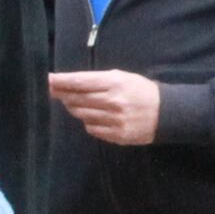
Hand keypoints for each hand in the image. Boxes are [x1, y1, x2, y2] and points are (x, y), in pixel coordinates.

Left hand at [49, 69, 163, 145]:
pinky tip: (95, 117)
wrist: (166, 113)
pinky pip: (92, 129)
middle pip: (76, 99)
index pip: (80, 81)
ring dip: (75, 109)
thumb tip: (69, 84)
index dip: (61, 81)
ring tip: (76, 104)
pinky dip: (89, 122)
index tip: (47, 79)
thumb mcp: (122, 78)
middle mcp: (113, 102)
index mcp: (115, 83)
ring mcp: (114, 121)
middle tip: (54, 91)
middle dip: (63, 94)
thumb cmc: (141, 91)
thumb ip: (97, 80)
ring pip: (81, 115)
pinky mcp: (116, 135)